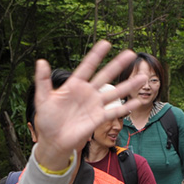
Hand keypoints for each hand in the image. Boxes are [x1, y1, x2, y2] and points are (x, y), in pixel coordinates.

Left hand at [32, 42, 143, 168]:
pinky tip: (138, 102)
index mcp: (74, 85)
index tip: (106, 43)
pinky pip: (114, 112)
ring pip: (115, 92)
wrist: (53, 141)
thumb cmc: (46, 120)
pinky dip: (126, 107)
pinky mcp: (98, 118)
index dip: (96, 55)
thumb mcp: (42, 98)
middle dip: (118, 64)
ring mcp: (95, 105)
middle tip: (131, 53)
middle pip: (105, 75)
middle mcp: (87, 93)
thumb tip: (41, 61)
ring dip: (128, 85)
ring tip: (143, 77)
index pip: (87, 66)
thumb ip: (42, 80)